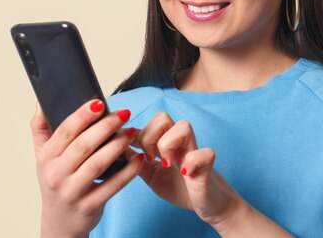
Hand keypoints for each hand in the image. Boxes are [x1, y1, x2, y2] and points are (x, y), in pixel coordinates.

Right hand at [30, 100, 144, 236]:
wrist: (59, 222)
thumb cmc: (56, 181)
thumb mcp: (42, 156)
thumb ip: (41, 127)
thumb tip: (42, 101)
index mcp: (46, 158)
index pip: (65, 131)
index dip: (82, 115)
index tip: (99, 102)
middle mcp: (56, 175)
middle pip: (83, 145)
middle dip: (106, 126)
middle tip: (123, 114)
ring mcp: (72, 192)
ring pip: (98, 164)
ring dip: (117, 145)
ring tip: (131, 132)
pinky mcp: (89, 206)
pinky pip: (112, 186)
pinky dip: (128, 172)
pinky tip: (138, 158)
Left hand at [131, 112, 240, 226]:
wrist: (206, 204)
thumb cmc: (180, 187)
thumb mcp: (150, 174)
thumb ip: (135, 160)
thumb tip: (115, 147)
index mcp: (166, 142)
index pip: (149, 122)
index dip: (137, 133)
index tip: (133, 149)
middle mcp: (180, 142)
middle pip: (162, 117)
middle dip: (150, 137)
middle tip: (151, 158)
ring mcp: (194, 150)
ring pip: (183, 126)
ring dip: (168, 145)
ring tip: (166, 164)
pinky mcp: (207, 163)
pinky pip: (202, 153)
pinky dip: (190, 163)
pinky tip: (185, 174)